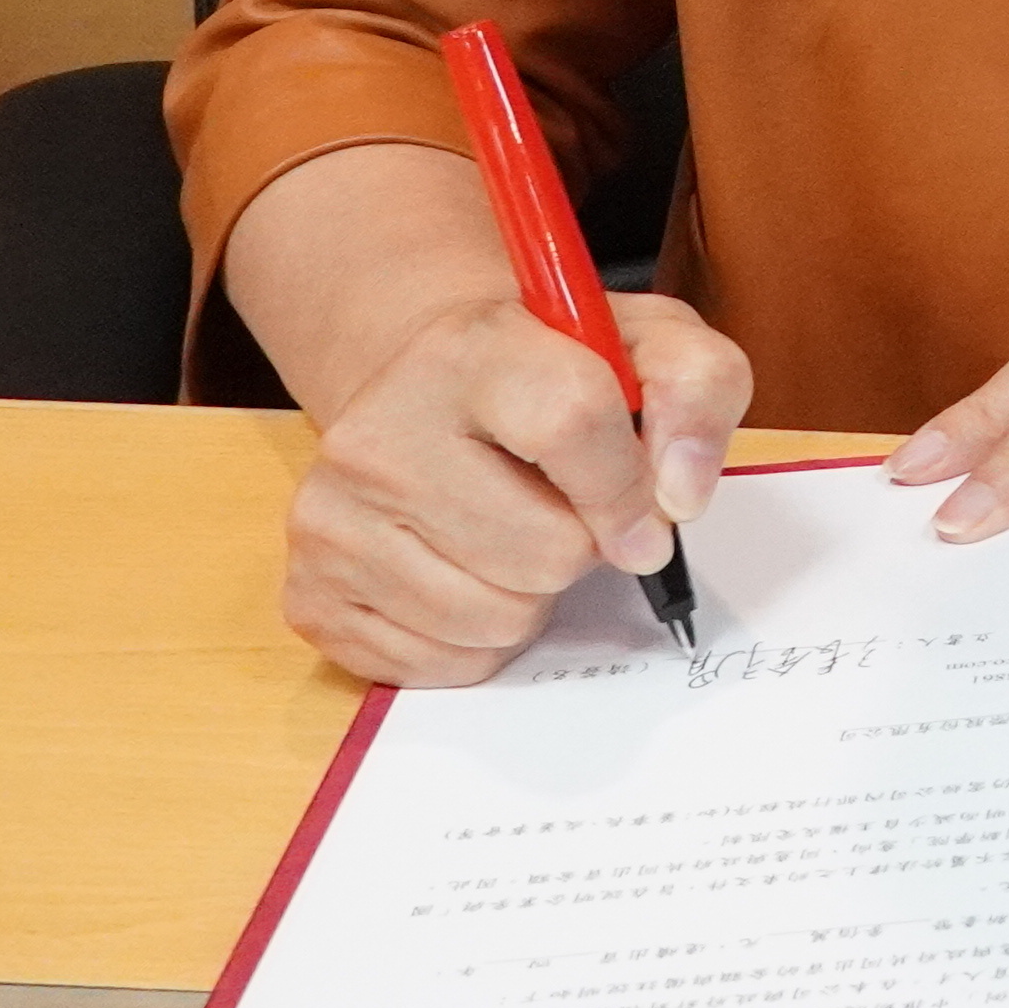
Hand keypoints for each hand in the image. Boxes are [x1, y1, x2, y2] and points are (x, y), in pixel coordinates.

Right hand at [281, 287, 749, 686]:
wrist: (437, 395)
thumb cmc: (556, 376)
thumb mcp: (650, 345)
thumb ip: (697, 390)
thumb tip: (681, 497)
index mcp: (467, 348)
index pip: (572, 423)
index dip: (631, 489)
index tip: (652, 516)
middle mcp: (376, 432)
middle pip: (543, 550)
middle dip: (583, 546)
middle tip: (562, 508)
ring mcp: (329, 518)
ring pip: (496, 617)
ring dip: (535, 595)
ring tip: (516, 535)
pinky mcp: (311, 594)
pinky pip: (444, 663)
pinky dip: (482, 638)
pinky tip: (470, 574)